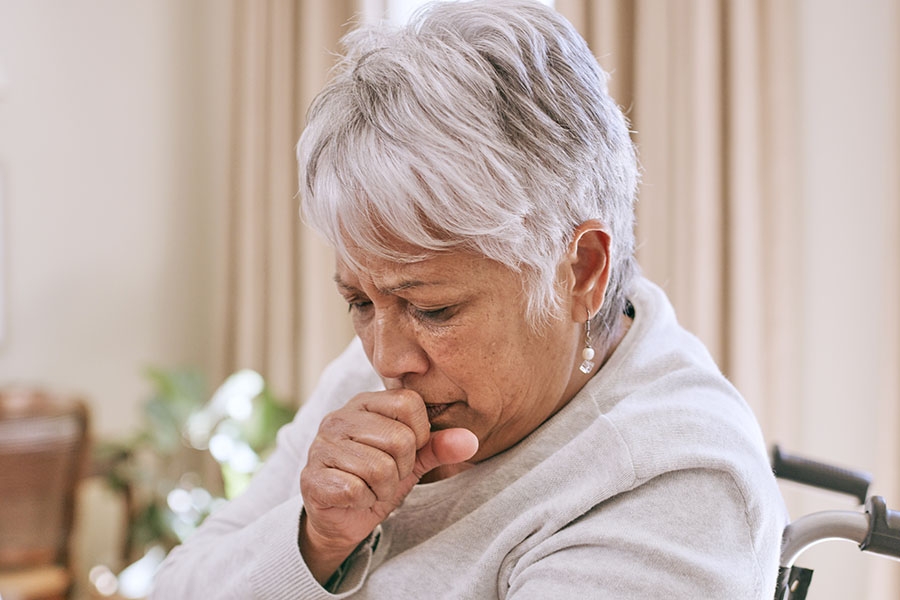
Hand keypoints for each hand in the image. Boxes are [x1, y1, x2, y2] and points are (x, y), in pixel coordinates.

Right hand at [299, 389, 477, 583]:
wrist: (340, 517)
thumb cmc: (377, 479)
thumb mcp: (413, 461)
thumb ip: (439, 446)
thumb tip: (470, 440)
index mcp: (366, 402)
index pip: (410, 404)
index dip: (419, 436)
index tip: (406, 452)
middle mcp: (339, 417)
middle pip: (399, 440)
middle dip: (402, 469)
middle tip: (387, 475)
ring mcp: (321, 445)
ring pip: (379, 469)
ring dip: (383, 489)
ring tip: (371, 487)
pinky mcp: (311, 476)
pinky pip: (355, 489)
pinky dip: (363, 501)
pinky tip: (354, 497)